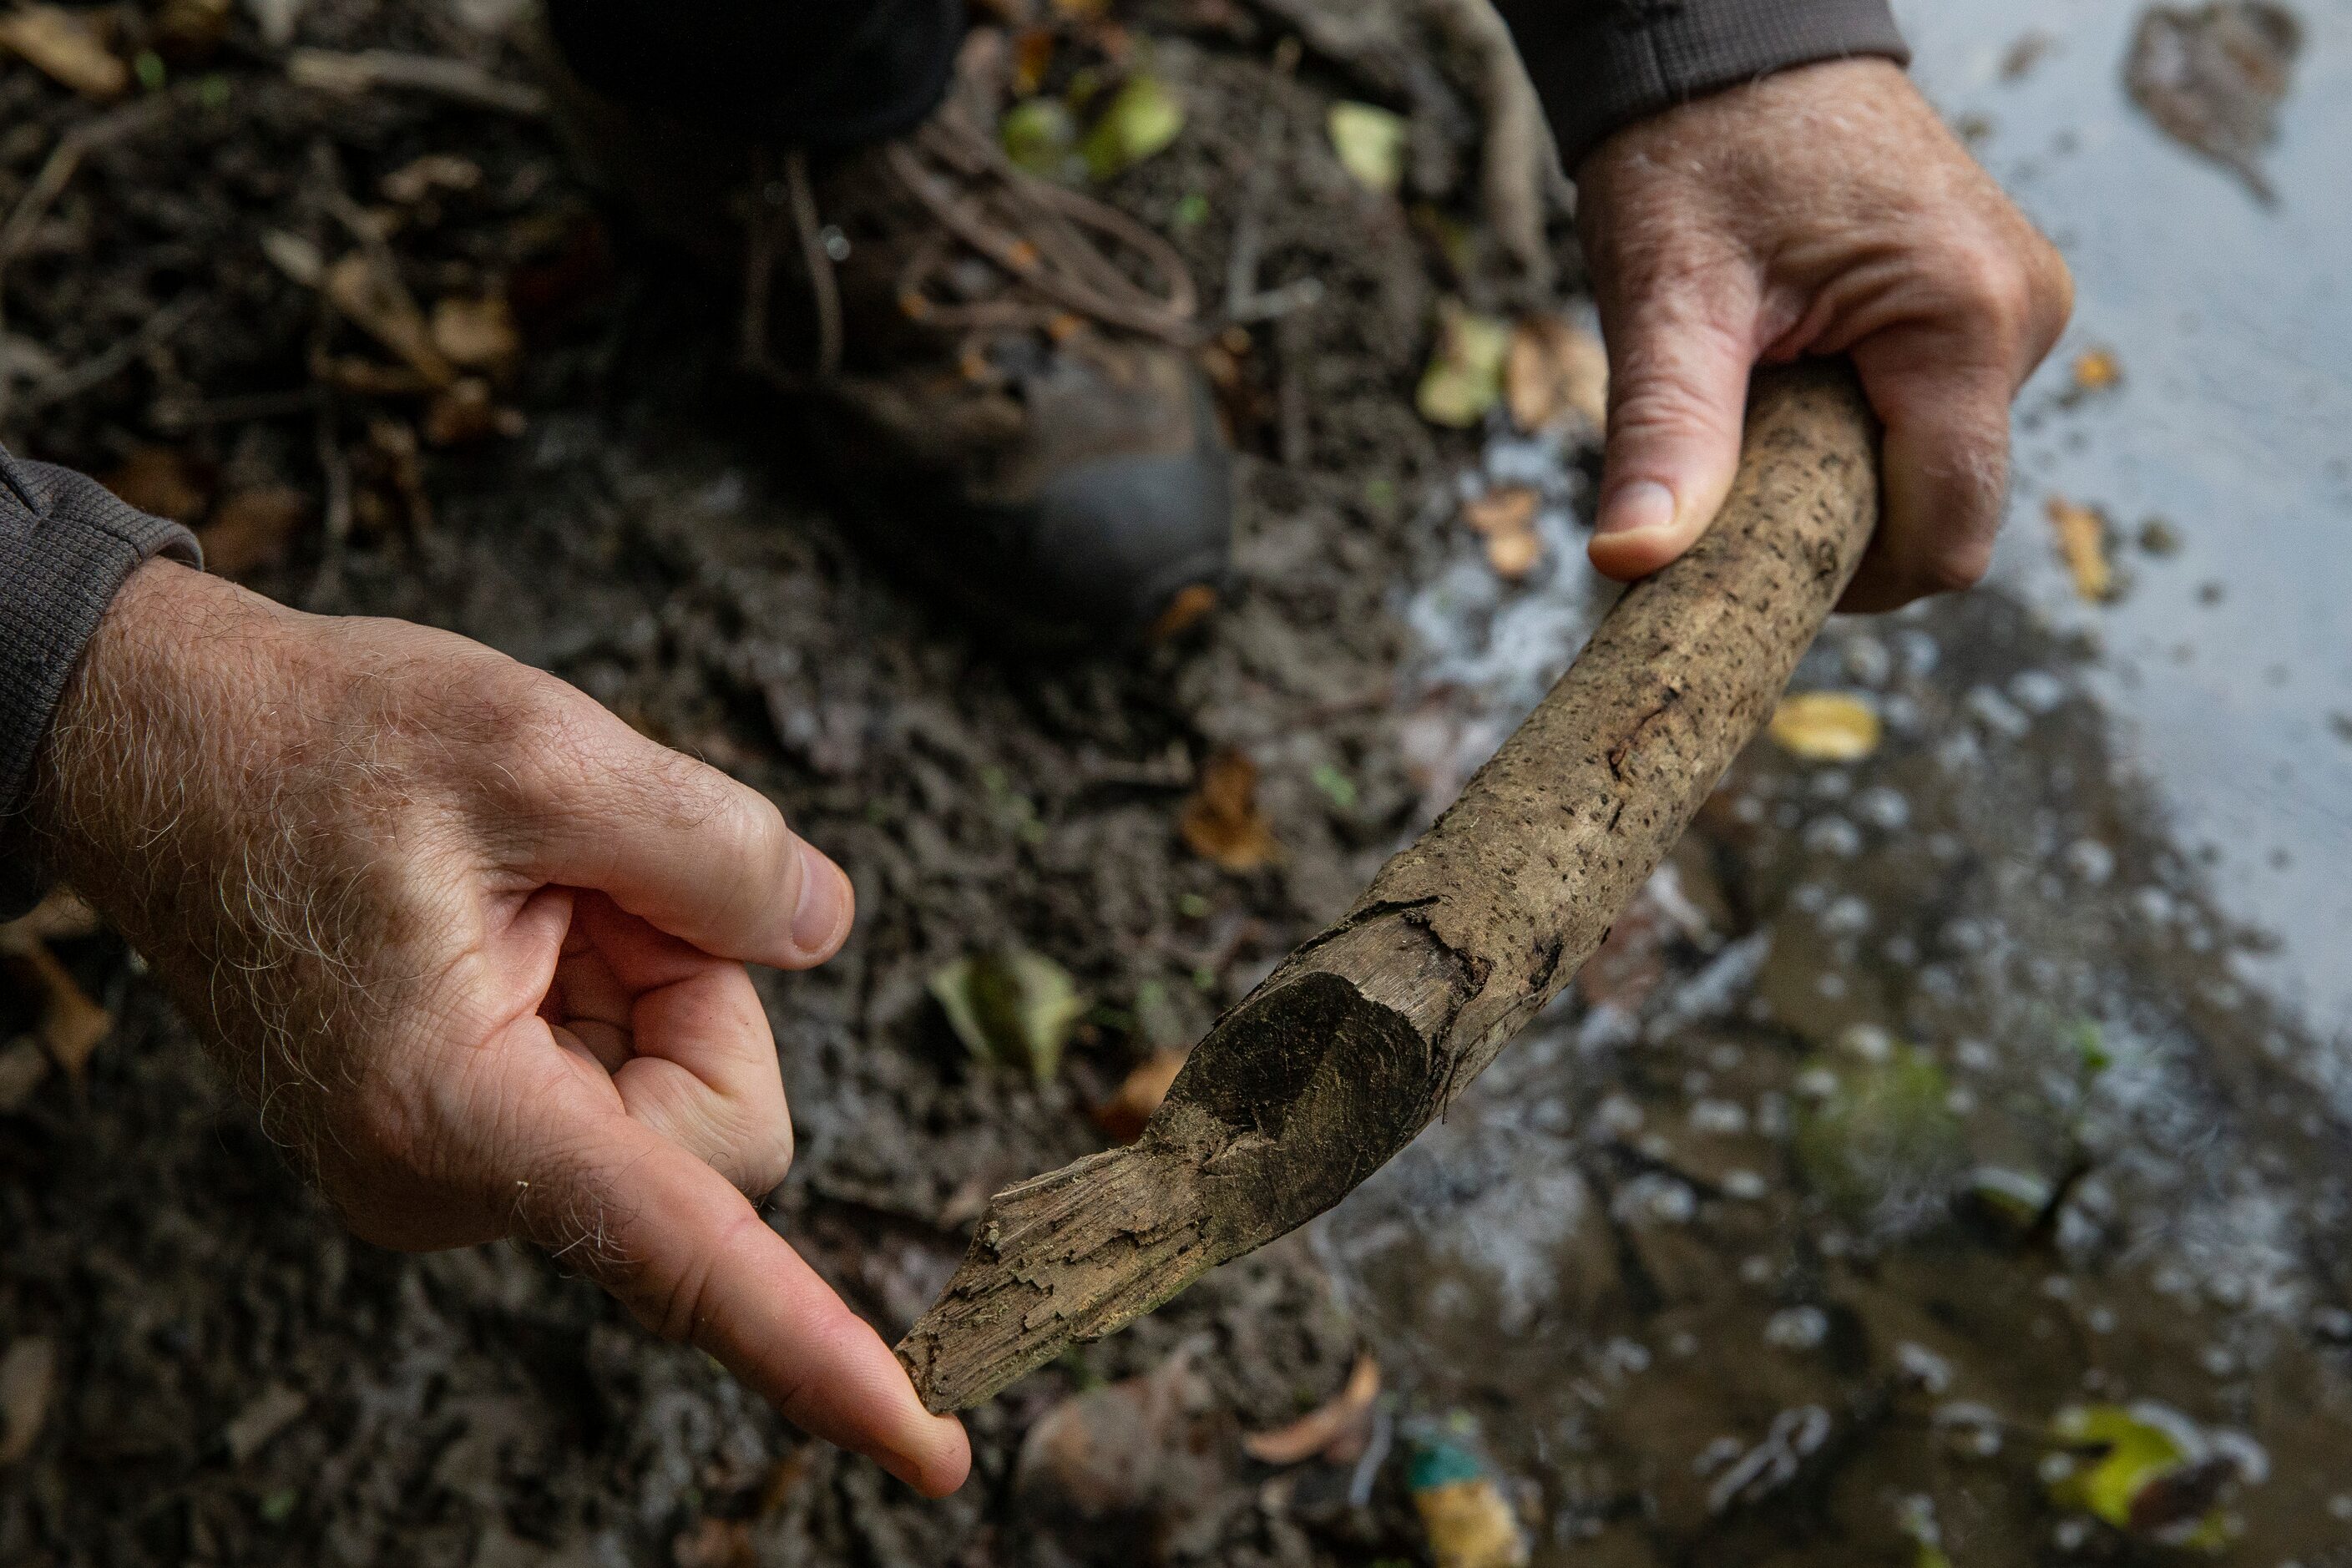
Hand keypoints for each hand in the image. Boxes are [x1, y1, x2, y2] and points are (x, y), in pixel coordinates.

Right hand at [26, 560, 969, 1494]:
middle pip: (725, 1132)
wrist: (178, 756)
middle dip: (695, 987)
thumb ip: (713, 847)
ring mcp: (460, 1171)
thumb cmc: (324, 745)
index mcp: (455, 1112)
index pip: (686, 1255)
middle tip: (583, 881)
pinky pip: (629, 1080)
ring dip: (652, 972)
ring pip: (685, 1100)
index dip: (821, 1354)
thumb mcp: (538, 747)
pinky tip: (523, 919)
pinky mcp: (475, 1135)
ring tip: (530, 894)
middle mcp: (451, 1183)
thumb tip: (822, 928)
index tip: (934, 1452)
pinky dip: (618, 982)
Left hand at [1573, 58, 2073, 608]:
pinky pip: (1930, 419)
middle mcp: (2023, 318)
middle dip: (1831, 523)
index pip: (1942, 536)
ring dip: (1837, 471)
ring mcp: (2018, 311)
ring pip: (1931, 471)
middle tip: (1732, 461)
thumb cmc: (1697, 146)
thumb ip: (1663, 434)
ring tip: (1759, 385)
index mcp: (1966, 320)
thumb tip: (1630, 562)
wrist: (1733, 42)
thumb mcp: (1668, 294)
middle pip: (1937, 512)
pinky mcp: (1990, 306)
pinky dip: (1854, 427)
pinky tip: (1794, 365)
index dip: (1845, 581)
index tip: (1747, 561)